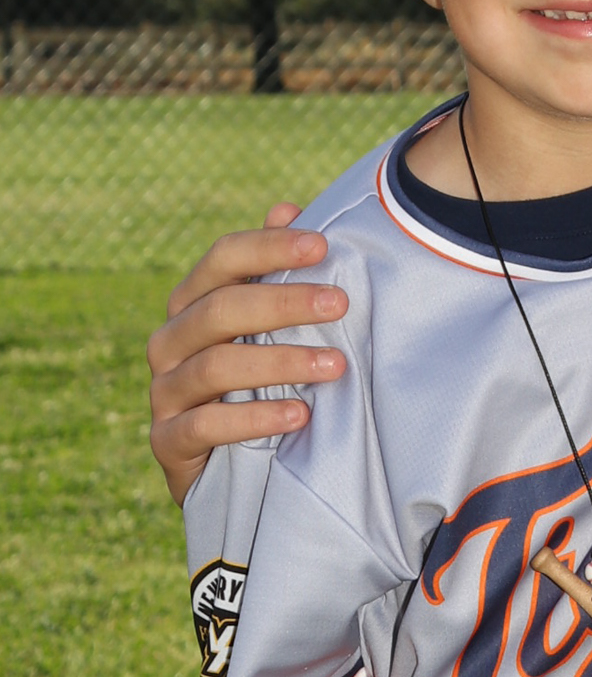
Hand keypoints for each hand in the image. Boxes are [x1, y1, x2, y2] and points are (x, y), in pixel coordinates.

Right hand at [147, 205, 349, 505]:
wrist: (223, 471)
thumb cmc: (252, 386)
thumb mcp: (265, 332)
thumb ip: (272, 274)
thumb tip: (286, 205)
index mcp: (192, 303)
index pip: (222, 259)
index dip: (269, 247)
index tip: (323, 246)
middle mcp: (170, 340)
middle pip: (221, 308)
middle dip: (284, 302)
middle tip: (341, 304)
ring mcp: (164, 391)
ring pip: (217, 366)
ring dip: (281, 362)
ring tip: (335, 366)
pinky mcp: (167, 441)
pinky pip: (205, 426)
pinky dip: (254, 419)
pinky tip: (300, 416)